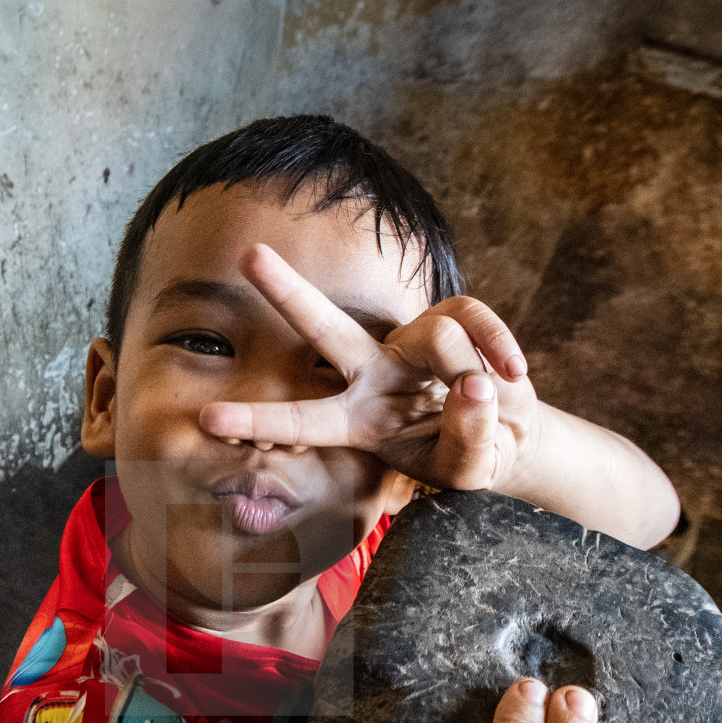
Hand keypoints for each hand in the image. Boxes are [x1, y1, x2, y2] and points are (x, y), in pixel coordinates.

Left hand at [197, 243, 539, 489]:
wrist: (508, 436)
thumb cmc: (469, 455)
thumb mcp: (466, 469)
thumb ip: (467, 438)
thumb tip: (473, 387)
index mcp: (358, 419)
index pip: (301, 420)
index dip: (257, 418)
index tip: (206, 419)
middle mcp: (373, 372)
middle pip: (326, 327)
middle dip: (289, 291)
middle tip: (249, 253)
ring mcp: (410, 343)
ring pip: (435, 339)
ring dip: (470, 372)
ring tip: (492, 397)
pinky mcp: (454, 320)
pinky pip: (474, 320)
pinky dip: (499, 346)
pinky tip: (515, 372)